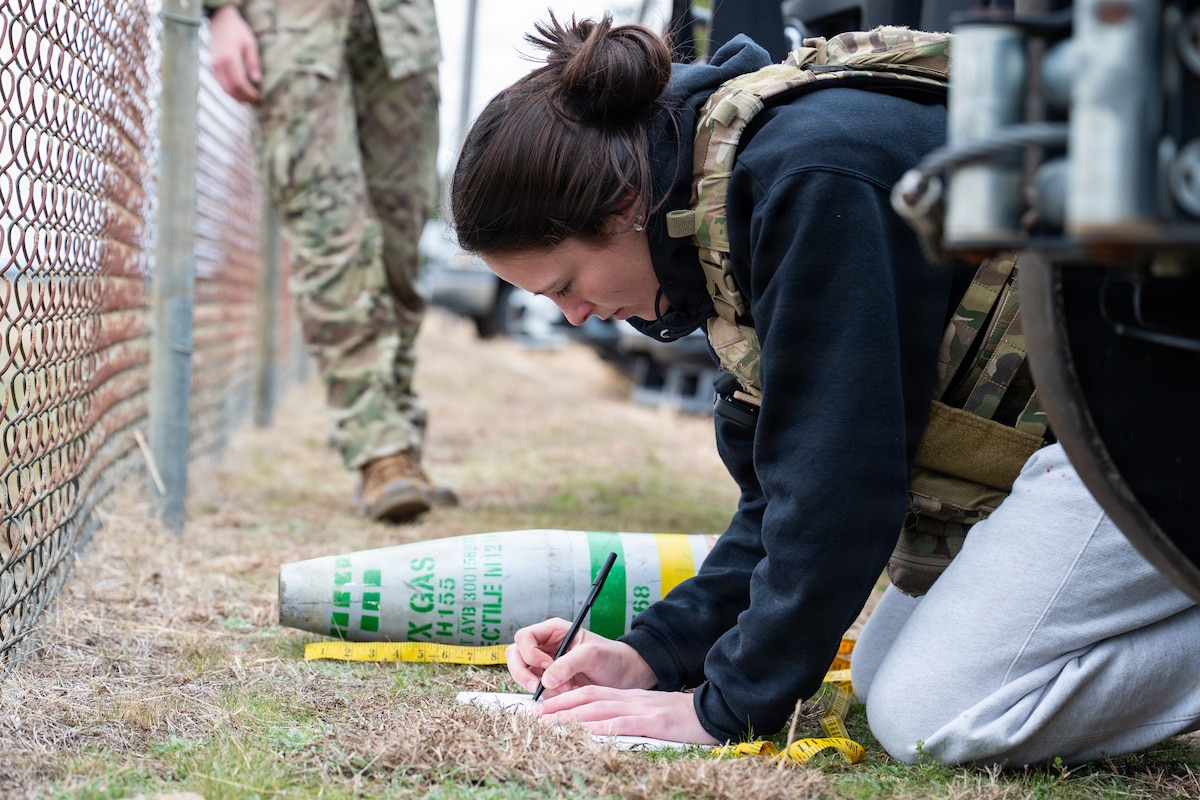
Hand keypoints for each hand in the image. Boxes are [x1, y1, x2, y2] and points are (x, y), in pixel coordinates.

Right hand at [208, 5, 261, 102]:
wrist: (220, 20)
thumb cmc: (238, 31)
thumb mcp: (250, 44)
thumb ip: (253, 62)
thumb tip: (257, 81)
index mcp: (229, 57)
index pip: (239, 83)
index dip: (248, 93)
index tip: (258, 98)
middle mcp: (218, 63)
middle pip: (230, 89)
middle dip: (243, 98)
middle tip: (255, 102)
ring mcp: (213, 65)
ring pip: (224, 88)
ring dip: (236, 97)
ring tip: (248, 100)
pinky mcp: (212, 66)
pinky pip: (220, 83)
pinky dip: (230, 91)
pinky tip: (239, 93)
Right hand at [506, 618, 656, 696]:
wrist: (626, 676)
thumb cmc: (612, 657)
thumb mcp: (593, 654)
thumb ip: (568, 663)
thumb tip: (546, 680)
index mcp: (553, 631)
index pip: (524, 637)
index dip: (529, 652)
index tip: (547, 665)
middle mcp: (545, 647)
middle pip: (514, 655)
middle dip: (522, 672)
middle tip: (539, 686)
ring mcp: (545, 666)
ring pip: (521, 674)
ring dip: (536, 686)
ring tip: (563, 690)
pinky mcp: (550, 683)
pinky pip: (536, 690)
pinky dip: (546, 696)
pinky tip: (566, 694)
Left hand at [537, 686, 720, 744]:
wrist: (716, 710)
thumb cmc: (685, 717)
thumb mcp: (653, 713)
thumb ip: (630, 717)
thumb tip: (606, 727)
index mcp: (630, 697)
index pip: (591, 693)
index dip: (566, 698)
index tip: (544, 707)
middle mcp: (631, 700)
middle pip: (589, 697)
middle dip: (560, 705)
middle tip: (534, 715)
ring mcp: (642, 709)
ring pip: (599, 708)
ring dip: (571, 715)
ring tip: (549, 723)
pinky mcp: (654, 722)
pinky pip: (623, 723)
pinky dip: (601, 726)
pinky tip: (585, 730)